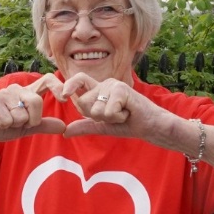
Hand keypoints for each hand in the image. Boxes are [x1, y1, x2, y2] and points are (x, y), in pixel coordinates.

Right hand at [0, 73, 67, 143]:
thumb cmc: (4, 126)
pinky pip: (7, 119)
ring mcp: (4, 93)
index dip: (58, 87)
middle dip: (30, 120)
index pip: (47, 80)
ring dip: (14, 124)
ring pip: (21, 114)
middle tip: (20, 123)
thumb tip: (63, 127)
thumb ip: (44, 125)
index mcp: (28, 93)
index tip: (65, 99)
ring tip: (5, 121)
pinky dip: (4, 125)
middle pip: (36, 102)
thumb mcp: (27, 128)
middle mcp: (18, 89)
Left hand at [58, 74, 175, 143]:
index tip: (63, 95)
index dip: (69, 86)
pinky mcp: (122, 89)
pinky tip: (128, 112)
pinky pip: (108, 111)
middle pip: (83, 103)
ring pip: (95, 109)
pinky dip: (118, 118)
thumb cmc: (128, 124)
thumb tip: (65, 132)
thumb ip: (84, 126)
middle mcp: (104, 84)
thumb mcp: (102, 126)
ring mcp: (113, 85)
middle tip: (114, 114)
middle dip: (96, 116)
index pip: (78, 81)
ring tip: (122, 113)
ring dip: (109, 118)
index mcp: (98, 90)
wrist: (149, 126)